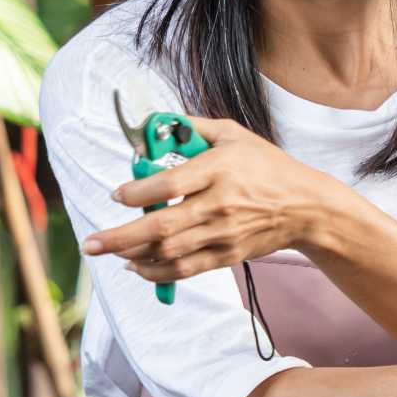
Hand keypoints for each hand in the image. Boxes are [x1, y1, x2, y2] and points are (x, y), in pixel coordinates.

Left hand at [80, 116, 340, 285]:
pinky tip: (136, 266)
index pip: (170, 185)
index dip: (137, 193)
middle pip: (162, 226)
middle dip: (120, 237)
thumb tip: (154, 125)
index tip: (117, 194)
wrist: (305, 206)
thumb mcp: (233, 134)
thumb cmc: (266, 165)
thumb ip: (192, 127)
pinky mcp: (227, 255)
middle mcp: (219, 204)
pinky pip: (185, 269)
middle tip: (90, 243)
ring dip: (133, 255)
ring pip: (169, 252)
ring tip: (110, 250)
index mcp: (219, 169)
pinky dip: (157, 272)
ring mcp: (223, 234)